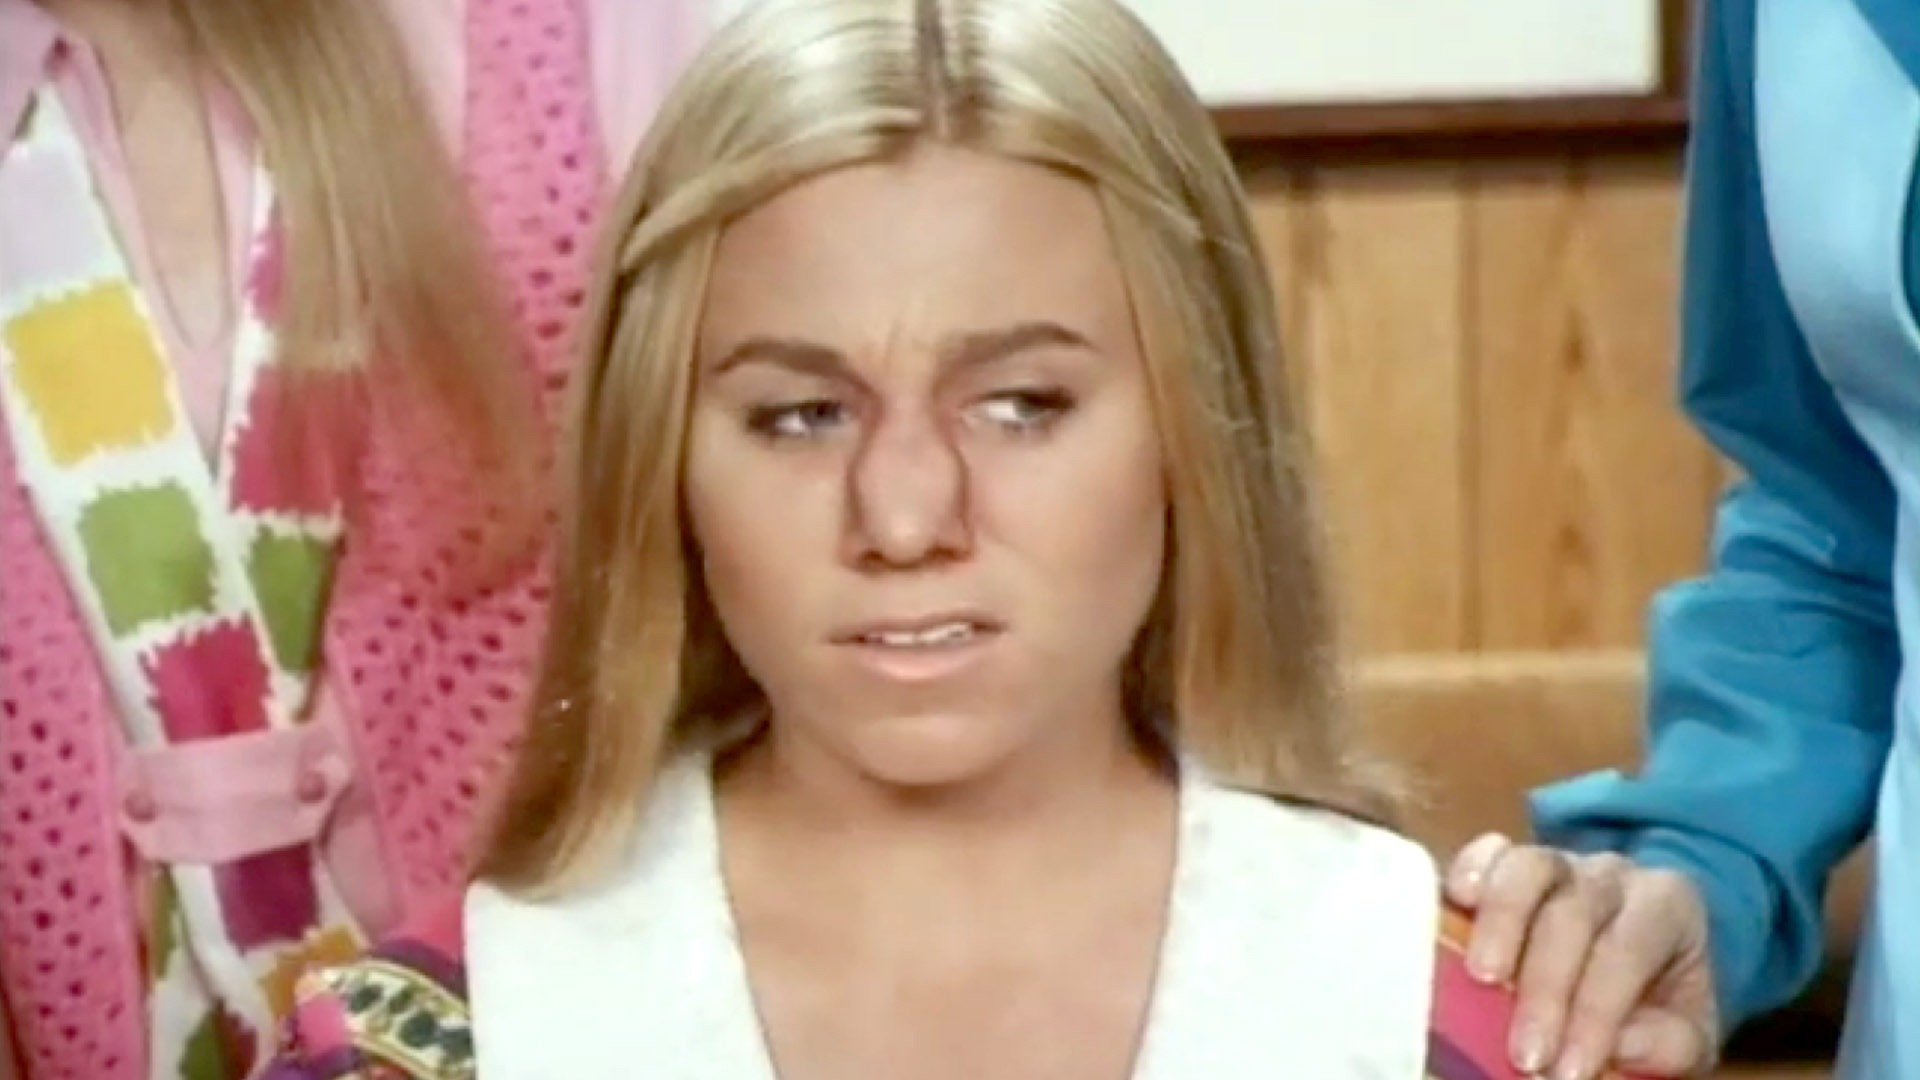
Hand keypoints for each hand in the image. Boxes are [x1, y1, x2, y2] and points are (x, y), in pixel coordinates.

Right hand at [1446, 834, 1718, 1079]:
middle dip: (1545, 987)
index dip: (1596, 1012)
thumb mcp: (1685, 1030)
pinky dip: (1470, 871)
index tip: (1567, 1070)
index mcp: (1666, 906)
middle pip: (1574, 912)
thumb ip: (1667, 1042)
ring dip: (1502, 921)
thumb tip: (1617, 1047)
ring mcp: (1557, 860)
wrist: (1648, 952)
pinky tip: (1458, 901)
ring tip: (1482, 976)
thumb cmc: (1661, 997)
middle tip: (1523, 1053)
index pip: (1630, 950)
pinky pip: (1488, 852)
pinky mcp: (1508, 861)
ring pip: (1529, 867)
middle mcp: (1611, 875)